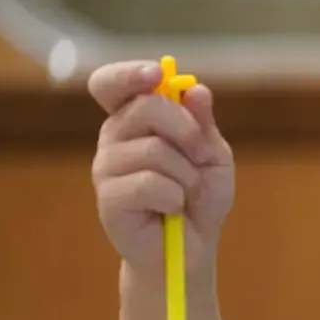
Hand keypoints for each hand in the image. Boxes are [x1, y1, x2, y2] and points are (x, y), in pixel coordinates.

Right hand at [90, 59, 234, 275]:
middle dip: (186, 129)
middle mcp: (114, 137)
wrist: (193, 246)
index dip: (129, 73)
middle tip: (202, 155)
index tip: (155, 73)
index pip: (111, 83)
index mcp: (134, 118)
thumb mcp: (212, 155)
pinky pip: (150, 184)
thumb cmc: (200, 197)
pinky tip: (171, 209)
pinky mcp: (108, 200)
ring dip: (186, 174)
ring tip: (186, 192)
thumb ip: (202, 123)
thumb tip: (196, 90)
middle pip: (144, 106)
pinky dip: (174, 197)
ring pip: (154, 150)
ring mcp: (106, 168)